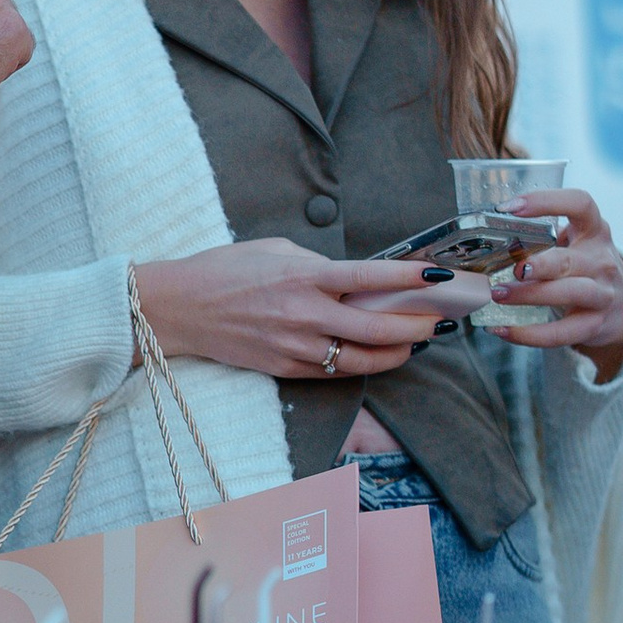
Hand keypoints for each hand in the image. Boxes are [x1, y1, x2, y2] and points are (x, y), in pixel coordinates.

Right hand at [134, 240, 448, 379]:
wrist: (180, 309)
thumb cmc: (226, 271)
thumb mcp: (276, 251)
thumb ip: (319, 264)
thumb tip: (356, 278)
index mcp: (306, 276)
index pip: (373, 278)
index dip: (413, 279)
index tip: (442, 277)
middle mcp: (306, 314)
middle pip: (379, 329)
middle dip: (420, 326)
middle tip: (443, 321)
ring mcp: (297, 347)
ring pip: (364, 359)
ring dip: (399, 352)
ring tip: (418, 341)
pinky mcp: (287, 368)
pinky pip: (337, 371)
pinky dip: (364, 363)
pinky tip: (379, 354)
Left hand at [478, 187, 622, 376]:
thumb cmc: (587, 267)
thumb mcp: (577, 243)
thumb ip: (545, 237)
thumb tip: (488, 238)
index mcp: (593, 230)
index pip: (580, 204)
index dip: (546, 202)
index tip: (509, 207)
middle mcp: (600, 259)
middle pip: (568, 260)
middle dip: (538, 265)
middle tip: (512, 269)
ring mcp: (601, 293)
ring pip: (569, 293)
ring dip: (530, 295)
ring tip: (499, 295)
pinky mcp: (594, 324)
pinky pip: (562, 332)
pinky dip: (529, 334)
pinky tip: (504, 329)